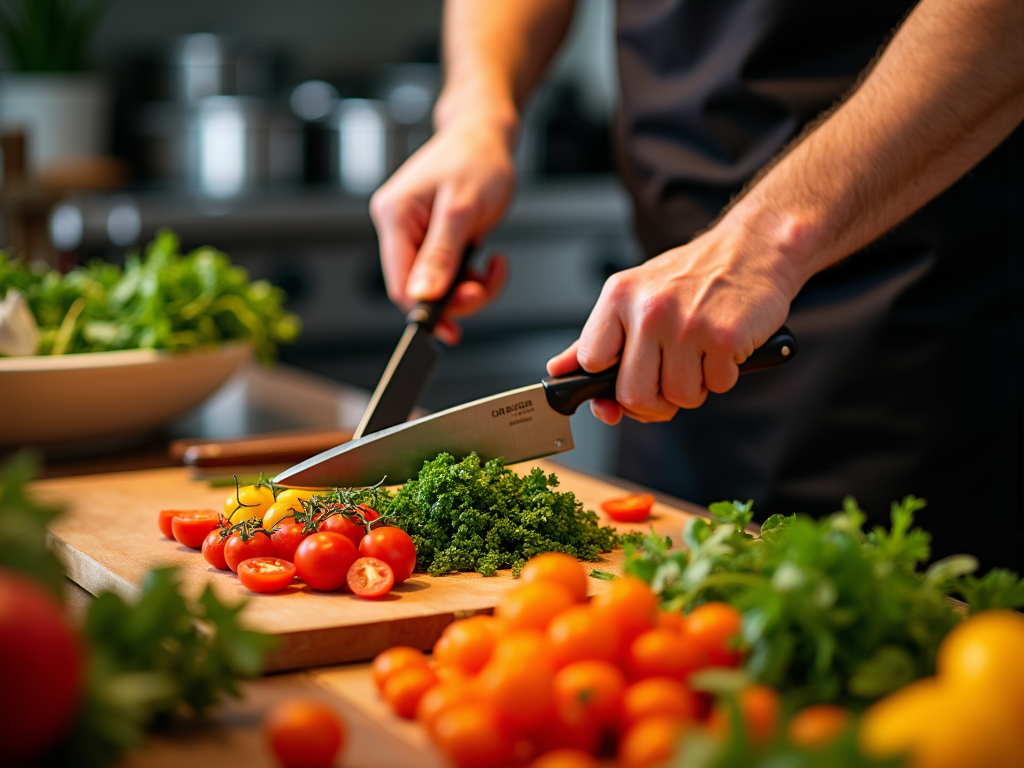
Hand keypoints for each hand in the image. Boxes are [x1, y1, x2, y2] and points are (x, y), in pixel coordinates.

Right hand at [369, 115, 514, 344]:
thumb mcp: (463, 208)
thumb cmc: (476, 158)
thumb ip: (441, 254)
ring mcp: (415, 233)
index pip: (398, 282)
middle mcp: (398, 225)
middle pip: (418, 288)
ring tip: (492, 268)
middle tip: (483, 286)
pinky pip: (447, 274)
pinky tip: (488, 261)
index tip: (451, 329)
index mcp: (395, 215)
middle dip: (457, 296)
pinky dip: (472, 277)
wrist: (487, 135)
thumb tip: (422, 294)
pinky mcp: (433, 238)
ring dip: (470, 287)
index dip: (425, 311)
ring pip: (437, 286)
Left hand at [546, 225, 799, 424]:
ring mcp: (687, 323)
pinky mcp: (725, 336)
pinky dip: (724, 376)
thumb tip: (558, 371)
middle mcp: (649, 308)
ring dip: (694, 388)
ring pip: (679, 397)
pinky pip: (717, 386)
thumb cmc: (690, 278)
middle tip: (669, 379)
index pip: (591, 363)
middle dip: (654, 401)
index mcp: (619, 297)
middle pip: (633, 395)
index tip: (626, 374)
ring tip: (700, 355)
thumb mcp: (634, 295)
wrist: (752, 249)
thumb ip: (595, 338)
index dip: (609, 381)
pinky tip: (724, 348)